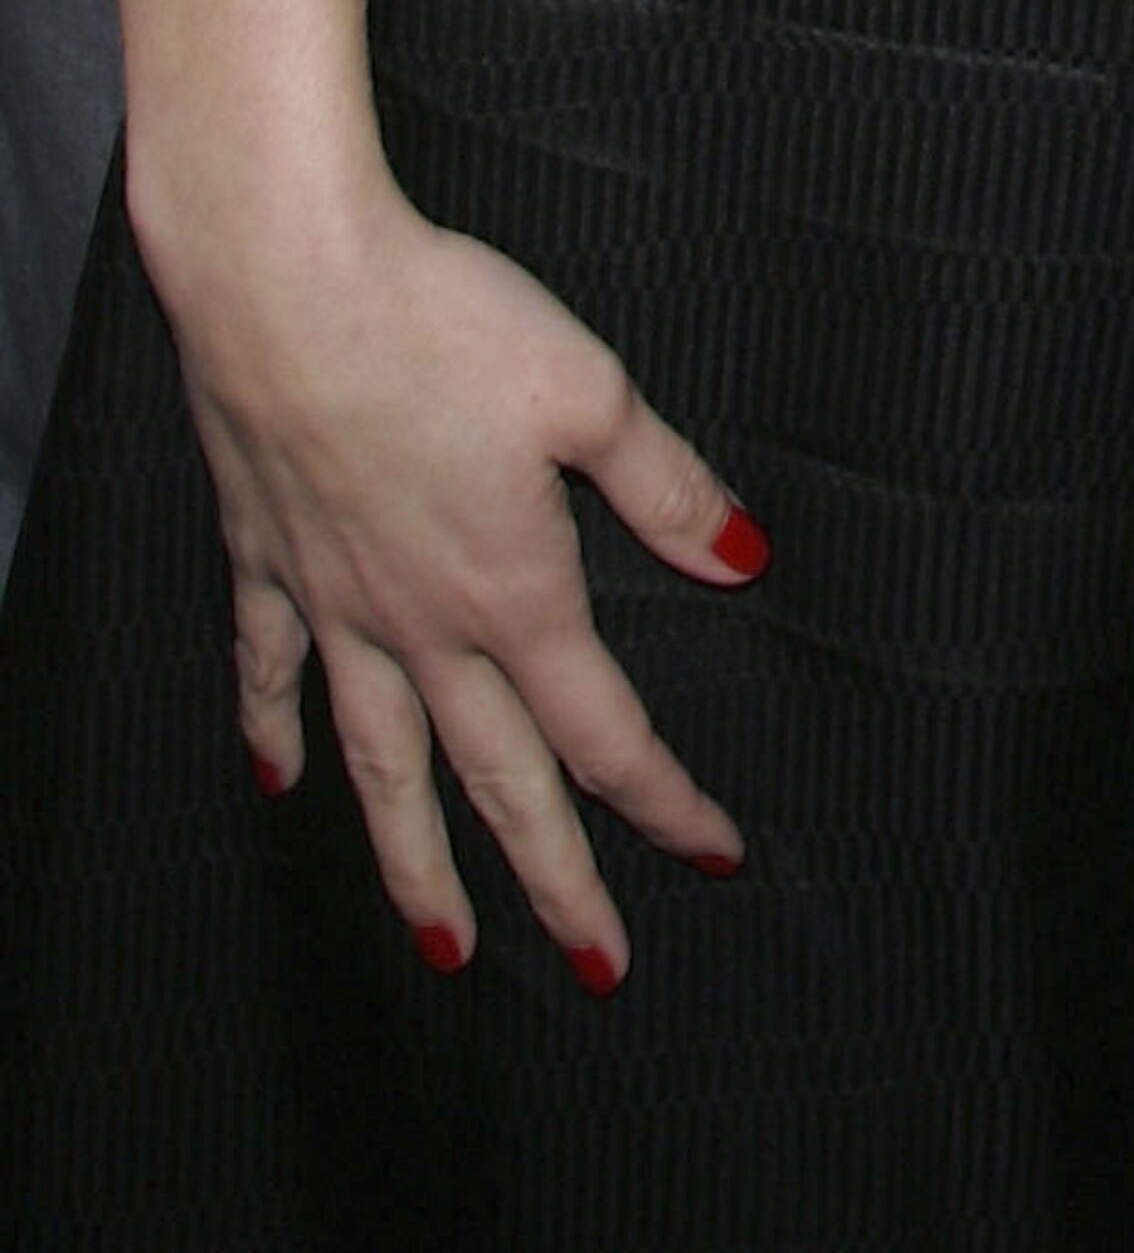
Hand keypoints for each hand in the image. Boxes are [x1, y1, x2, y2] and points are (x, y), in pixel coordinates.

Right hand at [165, 175, 762, 983]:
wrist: (291, 283)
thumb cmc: (446, 321)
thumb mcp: (590, 392)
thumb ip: (667, 489)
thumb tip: (745, 561)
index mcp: (515, 592)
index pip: (607, 733)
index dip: (666, 802)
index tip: (714, 856)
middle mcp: (423, 626)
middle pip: (498, 785)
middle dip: (555, 884)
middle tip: (598, 968)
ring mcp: (336, 604)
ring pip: (381, 768)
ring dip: (414, 863)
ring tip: (443, 945)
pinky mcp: (269, 561)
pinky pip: (270, 670)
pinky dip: (272, 730)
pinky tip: (277, 782)